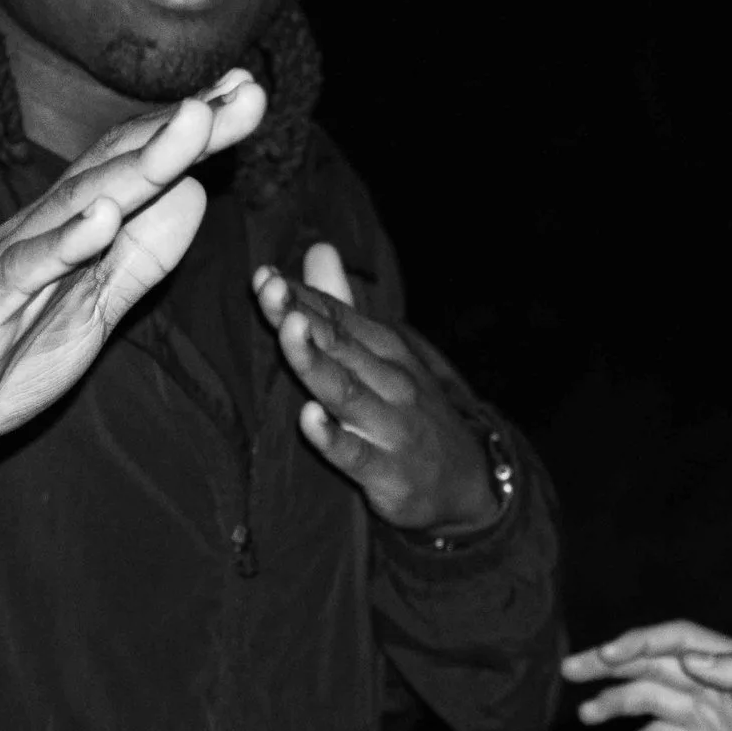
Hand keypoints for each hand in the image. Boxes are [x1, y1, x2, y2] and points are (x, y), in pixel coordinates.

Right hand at [0, 70, 267, 487]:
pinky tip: (101, 218)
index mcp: (73, 231)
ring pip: (81, 204)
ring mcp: (9, 265)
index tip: (250, 93)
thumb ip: (142, 257)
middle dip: (187, 130)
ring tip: (194, 126)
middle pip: (122, 168)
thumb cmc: (0, 355)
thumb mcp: (93, 308)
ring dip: (140, 164)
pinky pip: (24, 271)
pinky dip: (63, 243)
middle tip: (248, 91)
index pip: (139, 165)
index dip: (195, 132)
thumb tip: (197, 194)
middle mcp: (43, 231)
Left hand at [250, 244, 498, 534]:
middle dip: (300, 316)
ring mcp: (389, 426)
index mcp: (384, 348)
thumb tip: (317, 249)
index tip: (263, 277)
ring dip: (315, 360)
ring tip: (289, 331)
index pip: (336, 315)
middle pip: (338, 344)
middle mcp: (389, 381)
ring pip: (344, 390)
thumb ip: (341, 306)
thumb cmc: (410, 411)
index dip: (299, 296)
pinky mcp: (388, 472)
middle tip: (269, 291)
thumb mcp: (384, 355)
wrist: (468, 481)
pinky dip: (332, 437)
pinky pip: (355, 454)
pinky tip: (308, 419)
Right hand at [563, 621, 731, 730]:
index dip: (641, 642)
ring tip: (588, 715)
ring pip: (651, 700)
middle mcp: (719, 686)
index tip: (606, 655)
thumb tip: (691, 656)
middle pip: (656, 665)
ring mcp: (707, 720)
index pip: (681, 640)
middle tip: (570, 669)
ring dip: (617, 703)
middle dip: (612, 665)